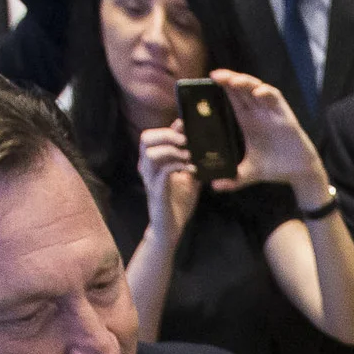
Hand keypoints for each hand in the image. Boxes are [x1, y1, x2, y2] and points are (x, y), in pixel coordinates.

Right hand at [137, 123, 200, 240]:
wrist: (172, 228)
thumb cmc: (178, 203)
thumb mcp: (190, 179)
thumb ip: (193, 163)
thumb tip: (208, 149)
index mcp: (154, 162)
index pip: (154, 136)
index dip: (169, 128)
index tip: (185, 125)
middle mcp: (147, 168)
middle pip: (146, 138)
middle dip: (166, 134)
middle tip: (186, 139)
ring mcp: (150, 179)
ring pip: (151, 153)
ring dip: (171, 150)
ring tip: (188, 155)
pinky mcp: (156, 191)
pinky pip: (163, 172)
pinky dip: (177, 166)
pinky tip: (191, 169)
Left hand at [203, 69, 328, 200]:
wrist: (298, 172)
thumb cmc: (275, 167)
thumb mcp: (249, 173)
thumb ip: (232, 179)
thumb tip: (214, 186)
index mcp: (247, 121)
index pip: (232, 98)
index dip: (221, 88)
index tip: (206, 84)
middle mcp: (258, 112)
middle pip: (241, 88)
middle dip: (229, 79)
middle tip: (214, 76)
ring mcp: (271, 111)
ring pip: (256, 88)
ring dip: (245, 82)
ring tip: (232, 80)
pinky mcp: (285, 114)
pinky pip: (275, 98)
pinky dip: (266, 93)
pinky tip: (257, 93)